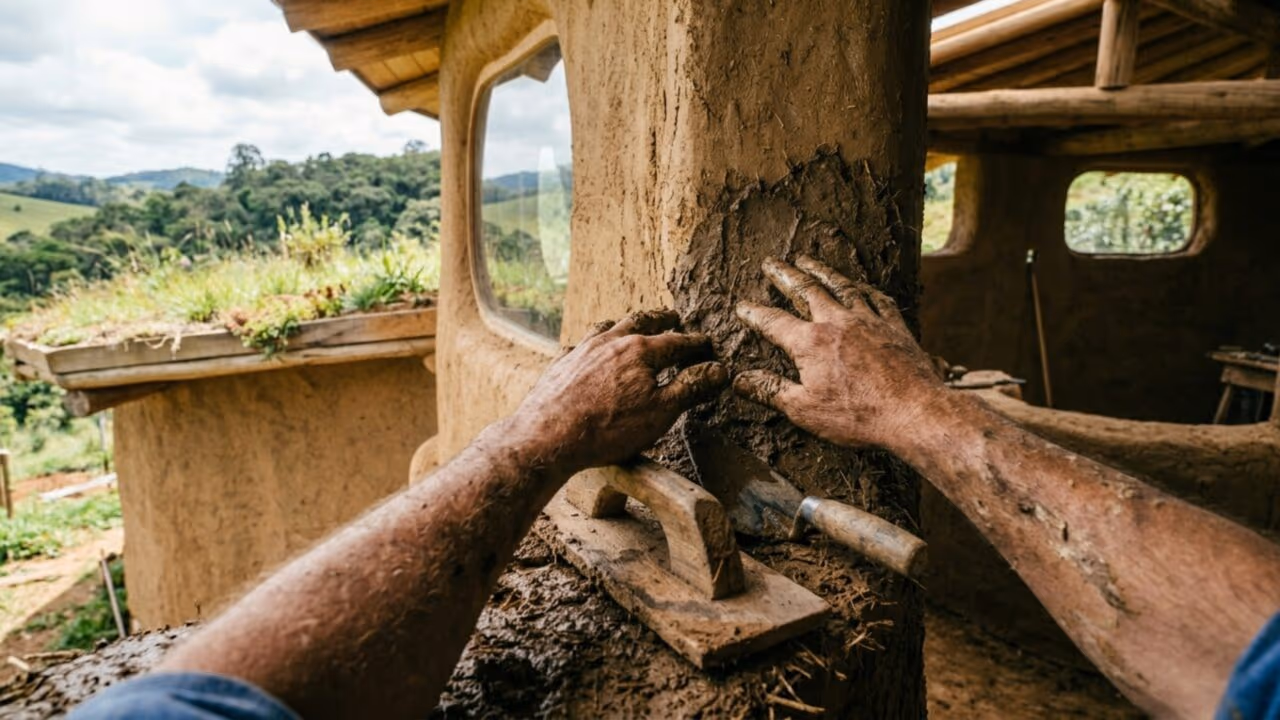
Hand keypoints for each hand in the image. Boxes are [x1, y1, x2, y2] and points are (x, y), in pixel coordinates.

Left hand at [508, 310, 727, 477]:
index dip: (696, 343)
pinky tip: (588, 348)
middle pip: (641, 322)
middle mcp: (611, 341)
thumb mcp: (661, 412)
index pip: (677, 341)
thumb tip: (719, 370)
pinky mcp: (561, 364)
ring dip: (625, 324)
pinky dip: (591, 342)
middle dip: (661, 320)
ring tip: (633, 325)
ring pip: (608, 327)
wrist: (548, 437)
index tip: (708, 344)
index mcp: (640, 350)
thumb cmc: (608, 429)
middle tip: (673, 317)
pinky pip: (579, 344)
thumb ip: (691, 387)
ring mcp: (583, 350)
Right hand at [733, 256, 943, 451]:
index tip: (742, 306)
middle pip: (806, 290)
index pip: (773, 322)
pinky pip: (877, 298)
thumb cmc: (857, 416)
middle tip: (772, 262)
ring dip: (821, 271)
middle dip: (785, 275)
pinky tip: (860, 285)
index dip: (754, 313)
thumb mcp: (804, 409)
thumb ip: (770, 390)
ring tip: (807, 260)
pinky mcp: (894, 327)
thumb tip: (740, 380)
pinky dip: (865, 288)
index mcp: (810, 343)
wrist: (914, 412)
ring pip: (840, 286)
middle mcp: (837, 323)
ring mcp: (868, 321)